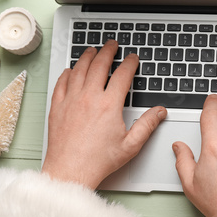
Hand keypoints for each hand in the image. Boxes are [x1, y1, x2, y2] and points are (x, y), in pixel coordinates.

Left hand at [42, 40, 166, 189]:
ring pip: (79, 70)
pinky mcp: (58, 108)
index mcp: (108, 105)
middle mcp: (88, 98)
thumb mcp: (130, 145)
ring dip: (87, 57)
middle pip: (99, 65)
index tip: (132, 58)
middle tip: (112, 44)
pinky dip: (67, 73)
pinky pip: (61, 83)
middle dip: (108, 51)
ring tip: (92, 50)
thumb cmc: (97, 161)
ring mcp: (70, 101)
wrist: (70, 171)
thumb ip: (147, 125)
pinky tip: (70, 70)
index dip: (129, 63)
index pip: (122, 75)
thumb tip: (159, 112)